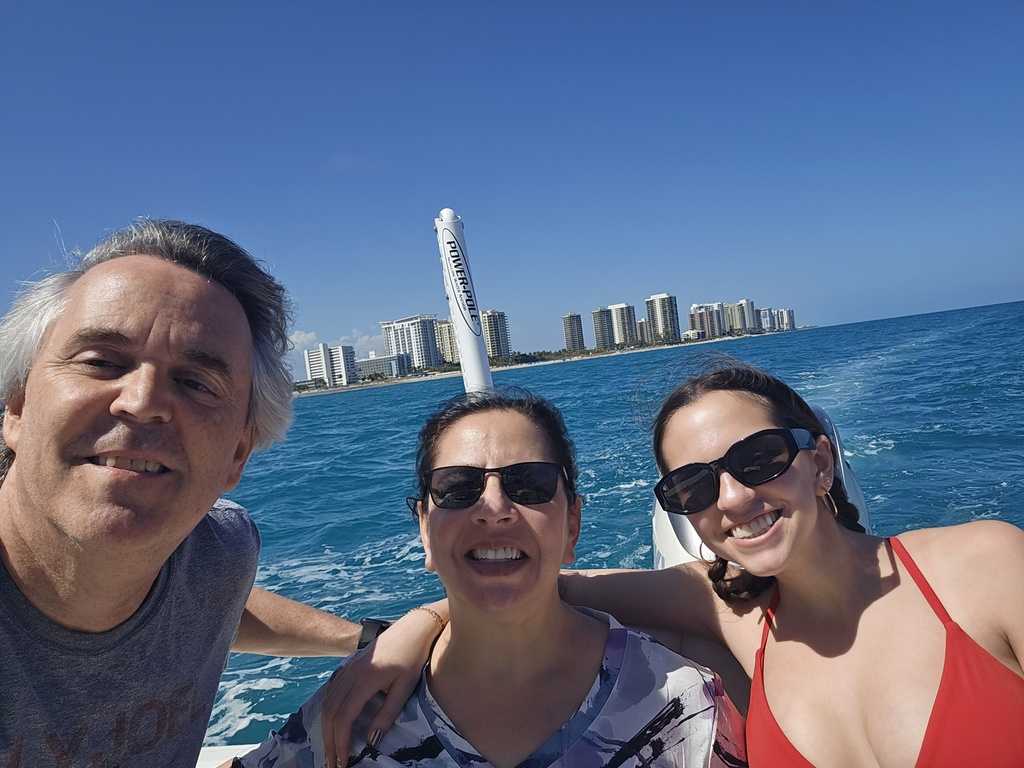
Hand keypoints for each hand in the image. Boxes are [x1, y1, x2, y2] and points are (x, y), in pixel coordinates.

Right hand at [321, 601, 447, 766]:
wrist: (412, 629)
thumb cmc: (412, 657)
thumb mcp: (404, 688)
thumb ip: (387, 715)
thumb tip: (371, 742)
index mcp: (364, 680)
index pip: (343, 718)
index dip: (340, 742)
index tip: (343, 762)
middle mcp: (350, 674)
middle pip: (330, 713)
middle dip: (329, 741)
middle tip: (333, 763)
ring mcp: (347, 668)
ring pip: (327, 702)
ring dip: (326, 728)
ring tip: (331, 749)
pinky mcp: (349, 666)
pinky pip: (331, 691)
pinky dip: (328, 711)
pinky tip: (332, 724)